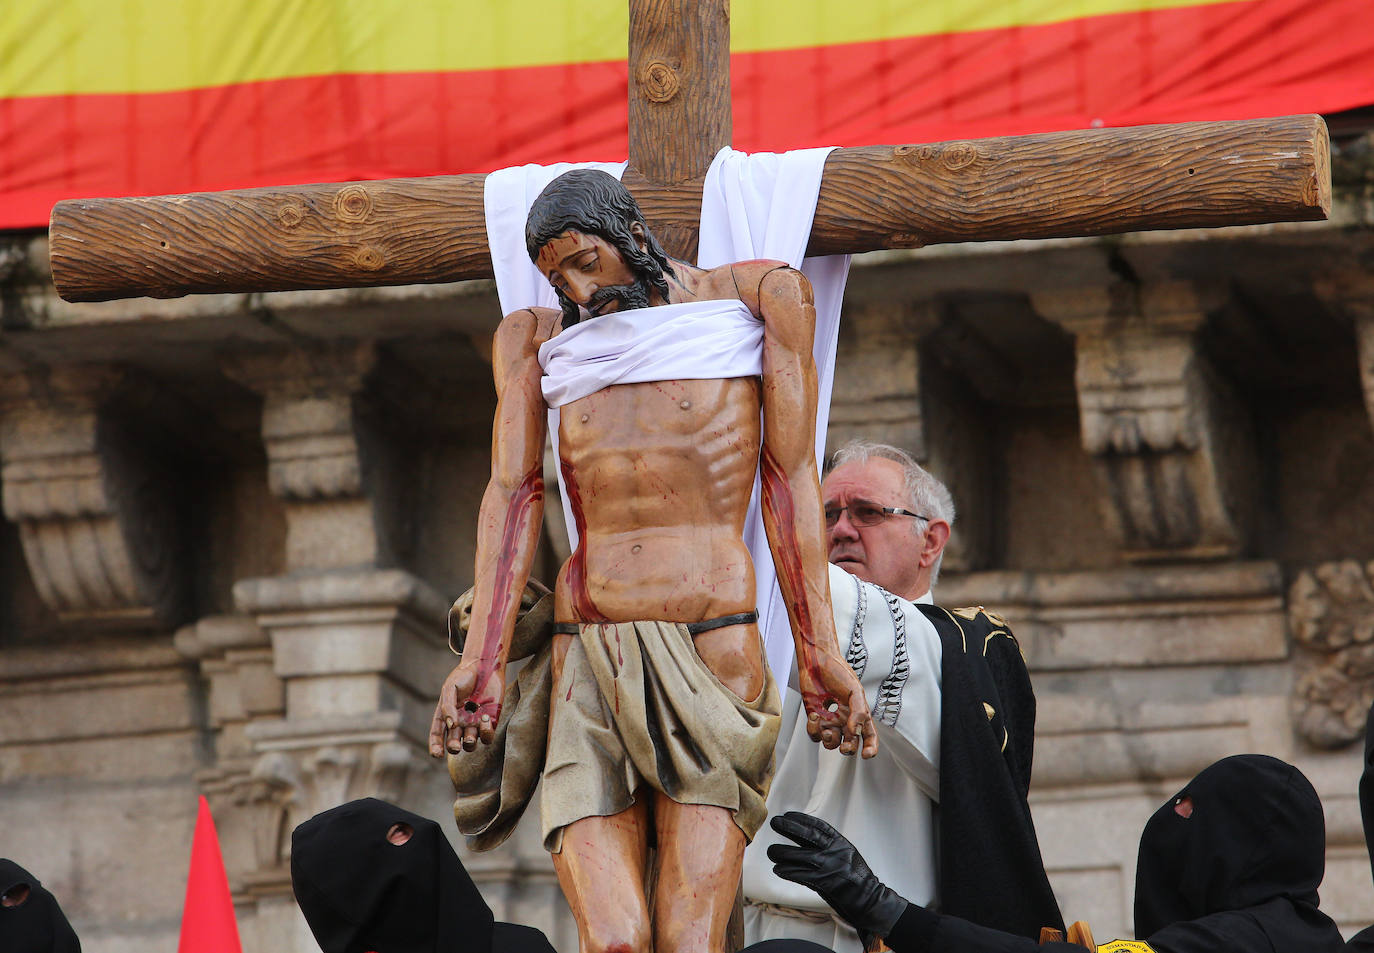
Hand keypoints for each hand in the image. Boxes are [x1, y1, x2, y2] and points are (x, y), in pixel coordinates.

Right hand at [428, 661, 504, 757]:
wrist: (485, 666)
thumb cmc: (464, 676)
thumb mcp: (451, 687)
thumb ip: (448, 706)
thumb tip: (451, 726)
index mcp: (445, 716)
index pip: (437, 735)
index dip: (435, 747)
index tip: (437, 754)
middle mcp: (459, 723)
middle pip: (453, 744)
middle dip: (453, 748)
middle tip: (455, 746)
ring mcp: (474, 724)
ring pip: (470, 744)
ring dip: (469, 743)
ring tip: (470, 736)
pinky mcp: (490, 722)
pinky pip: (487, 736)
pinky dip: (486, 733)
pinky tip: (485, 720)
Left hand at [767, 811, 908, 938]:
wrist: (871, 900)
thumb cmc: (857, 880)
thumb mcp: (847, 856)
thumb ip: (830, 849)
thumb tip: (807, 841)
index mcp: (842, 843)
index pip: (819, 826)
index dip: (802, 819)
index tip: (787, 814)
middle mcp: (835, 852)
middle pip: (808, 836)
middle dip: (789, 827)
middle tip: (774, 822)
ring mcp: (830, 867)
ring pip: (801, 856)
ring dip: (783, 853)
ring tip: (771, 851)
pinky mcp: (826, 883)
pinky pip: (802, 875)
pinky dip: (788, 871)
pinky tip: (778, 869)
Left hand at [797, 648, 877, 757]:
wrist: (816, 662)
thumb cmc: (839, 673)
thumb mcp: (854, 691)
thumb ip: (858, 712)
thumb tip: (855, 732)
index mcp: (859, 715)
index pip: (869, 736)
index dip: (870, 748)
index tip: (867, 755)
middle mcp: (845, 721)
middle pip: (850, 745)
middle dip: (848, 750)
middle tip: (845, 747)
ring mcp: (830, 721)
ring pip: (831, 743)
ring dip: (829, 740)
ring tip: (826, 729)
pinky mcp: (815, 719)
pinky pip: (815, 735)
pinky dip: (814, 730)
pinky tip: (814, 716)